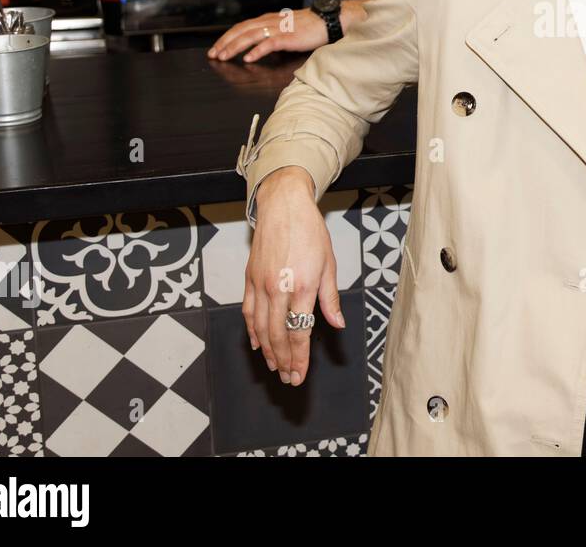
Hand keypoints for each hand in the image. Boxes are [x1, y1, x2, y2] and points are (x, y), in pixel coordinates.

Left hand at [207, 8, 326, 61]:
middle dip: (225, 42)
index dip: (227, 37)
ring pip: (250, 36)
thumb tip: (262, 48)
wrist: (329, 20)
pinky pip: (269, 43)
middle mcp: (270, 22)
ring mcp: (279, 29)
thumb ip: (273, 36)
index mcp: (269, 20)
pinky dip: (257, 51)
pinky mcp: (288, 37)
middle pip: (241, 30)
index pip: (242, 26)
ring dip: (235, 46)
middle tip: (213, 54)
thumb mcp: (287, 29)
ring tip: (224, 56)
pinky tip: (249, 58)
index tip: (217, 47)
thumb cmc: (311, 26)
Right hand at [243, 167, 345, 385]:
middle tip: (288, 378)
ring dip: (267, 351)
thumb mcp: (328, 264)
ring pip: (260, 328)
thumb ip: (329, 298)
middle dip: (283, 361)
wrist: (283, 207)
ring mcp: (260, 284)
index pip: (298, 332)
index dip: (299, 358)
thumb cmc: (310, 233)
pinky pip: (249, 311)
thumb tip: (337, 324)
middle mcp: (277, 288)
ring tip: (275, 367)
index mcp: (301, 286)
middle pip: (277, 335)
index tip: (299, 375)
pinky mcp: (249, 278)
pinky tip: (257, 344)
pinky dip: (252, 331)